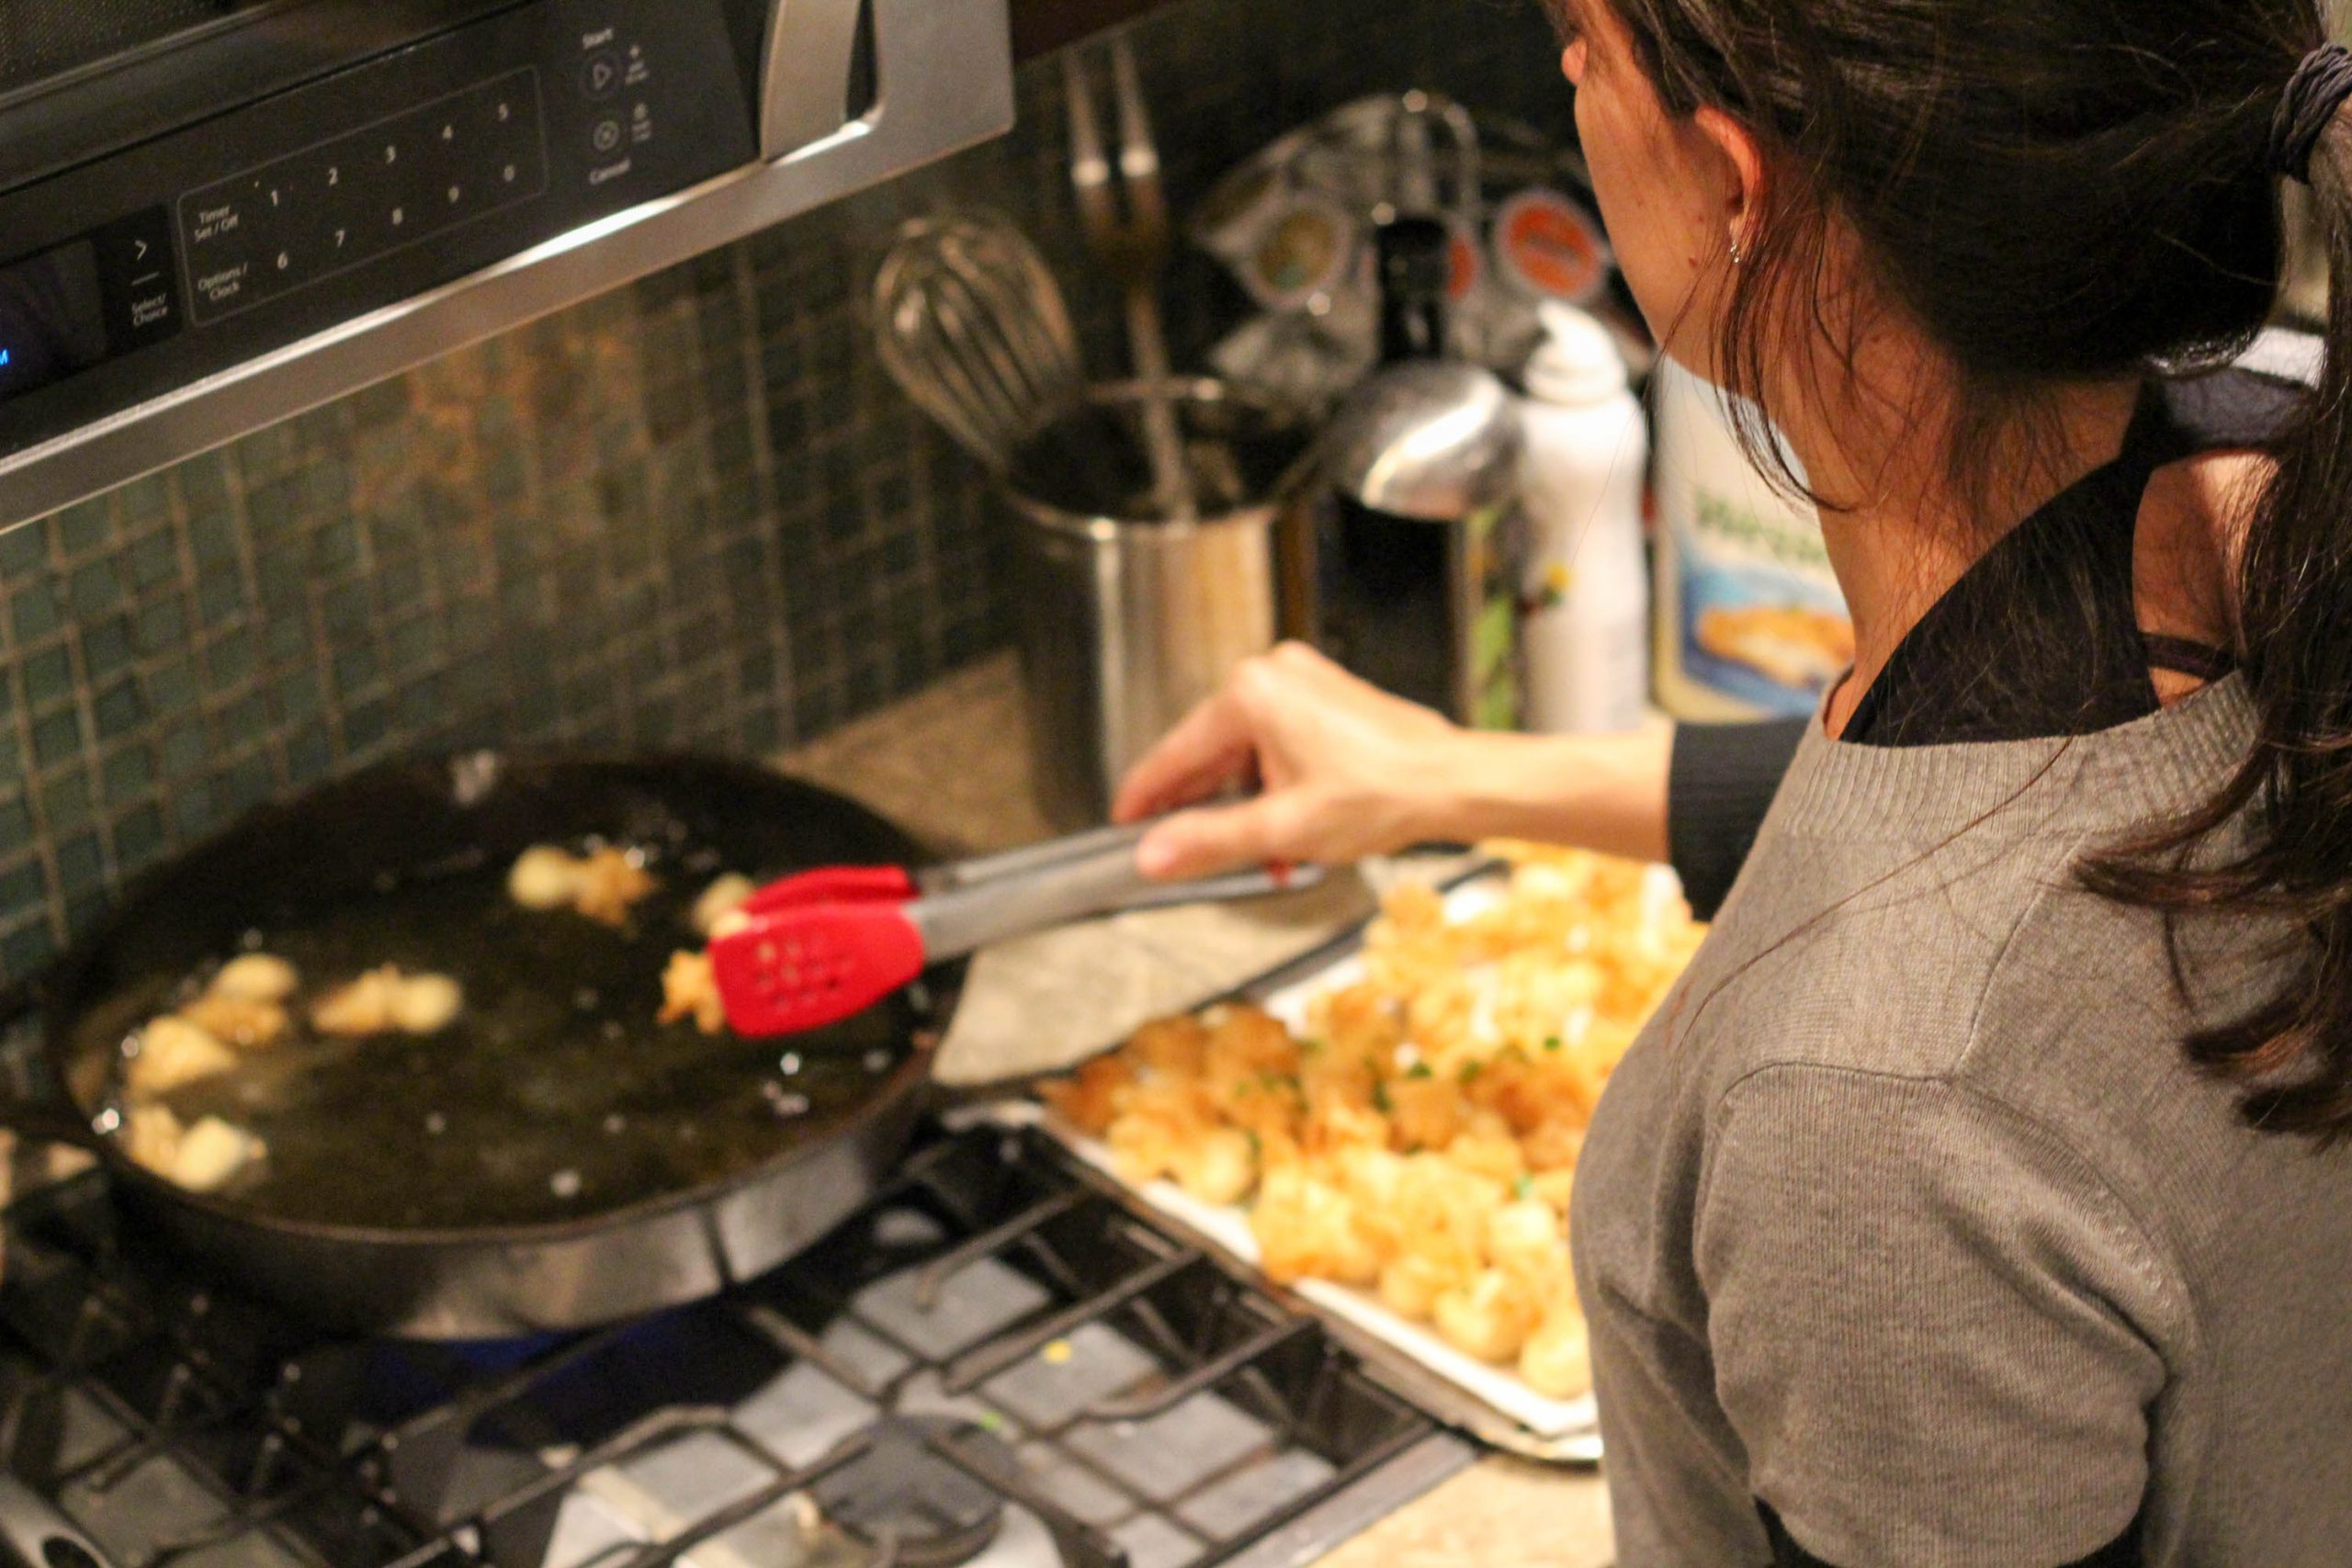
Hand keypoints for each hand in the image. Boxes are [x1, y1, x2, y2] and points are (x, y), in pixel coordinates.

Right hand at [1113, 643, 1465, 878]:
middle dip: (1208, 811)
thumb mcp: (1283, 828)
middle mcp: (1273, 675)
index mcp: (1252, 694)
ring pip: (1247, 755)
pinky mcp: (1324, 697)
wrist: (1454, 782)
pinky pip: (1277, 745)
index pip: (1177, 753)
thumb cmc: (1384, 793)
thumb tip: (1153, 854)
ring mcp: (1302, 682)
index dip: (1146, 796)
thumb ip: (1209, 841)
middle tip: (1188, 854)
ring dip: (1247, 808)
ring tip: (1263, 856)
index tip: (1123, 823)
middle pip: (1212, 753)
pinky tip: (1286, 831)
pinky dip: (1274, 787)